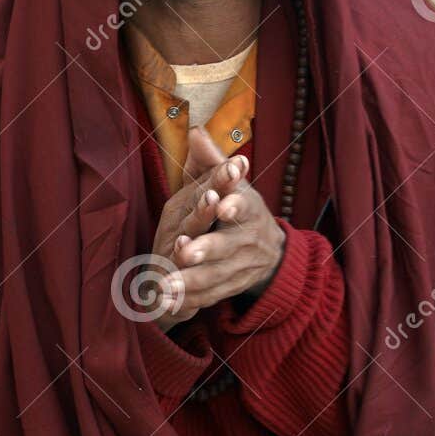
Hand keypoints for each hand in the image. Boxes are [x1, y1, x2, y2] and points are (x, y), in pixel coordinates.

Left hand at [146, 129, 250, 329]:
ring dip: (192, 281)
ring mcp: (242, 266)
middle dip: (206, 248)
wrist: (268, 250)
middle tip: (182, 250)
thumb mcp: (231, 182)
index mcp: (249, 208)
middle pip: (228, 245)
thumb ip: (211, 160)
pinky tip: (169, 304)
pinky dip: (191, 301)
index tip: (221, 203)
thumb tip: (195, 131)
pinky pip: (212, 296)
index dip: (234, 205)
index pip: (245, 205)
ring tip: (165, 285)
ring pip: (217, 275)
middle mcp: (248, 238)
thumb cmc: (239, 208)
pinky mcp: (232, 288)